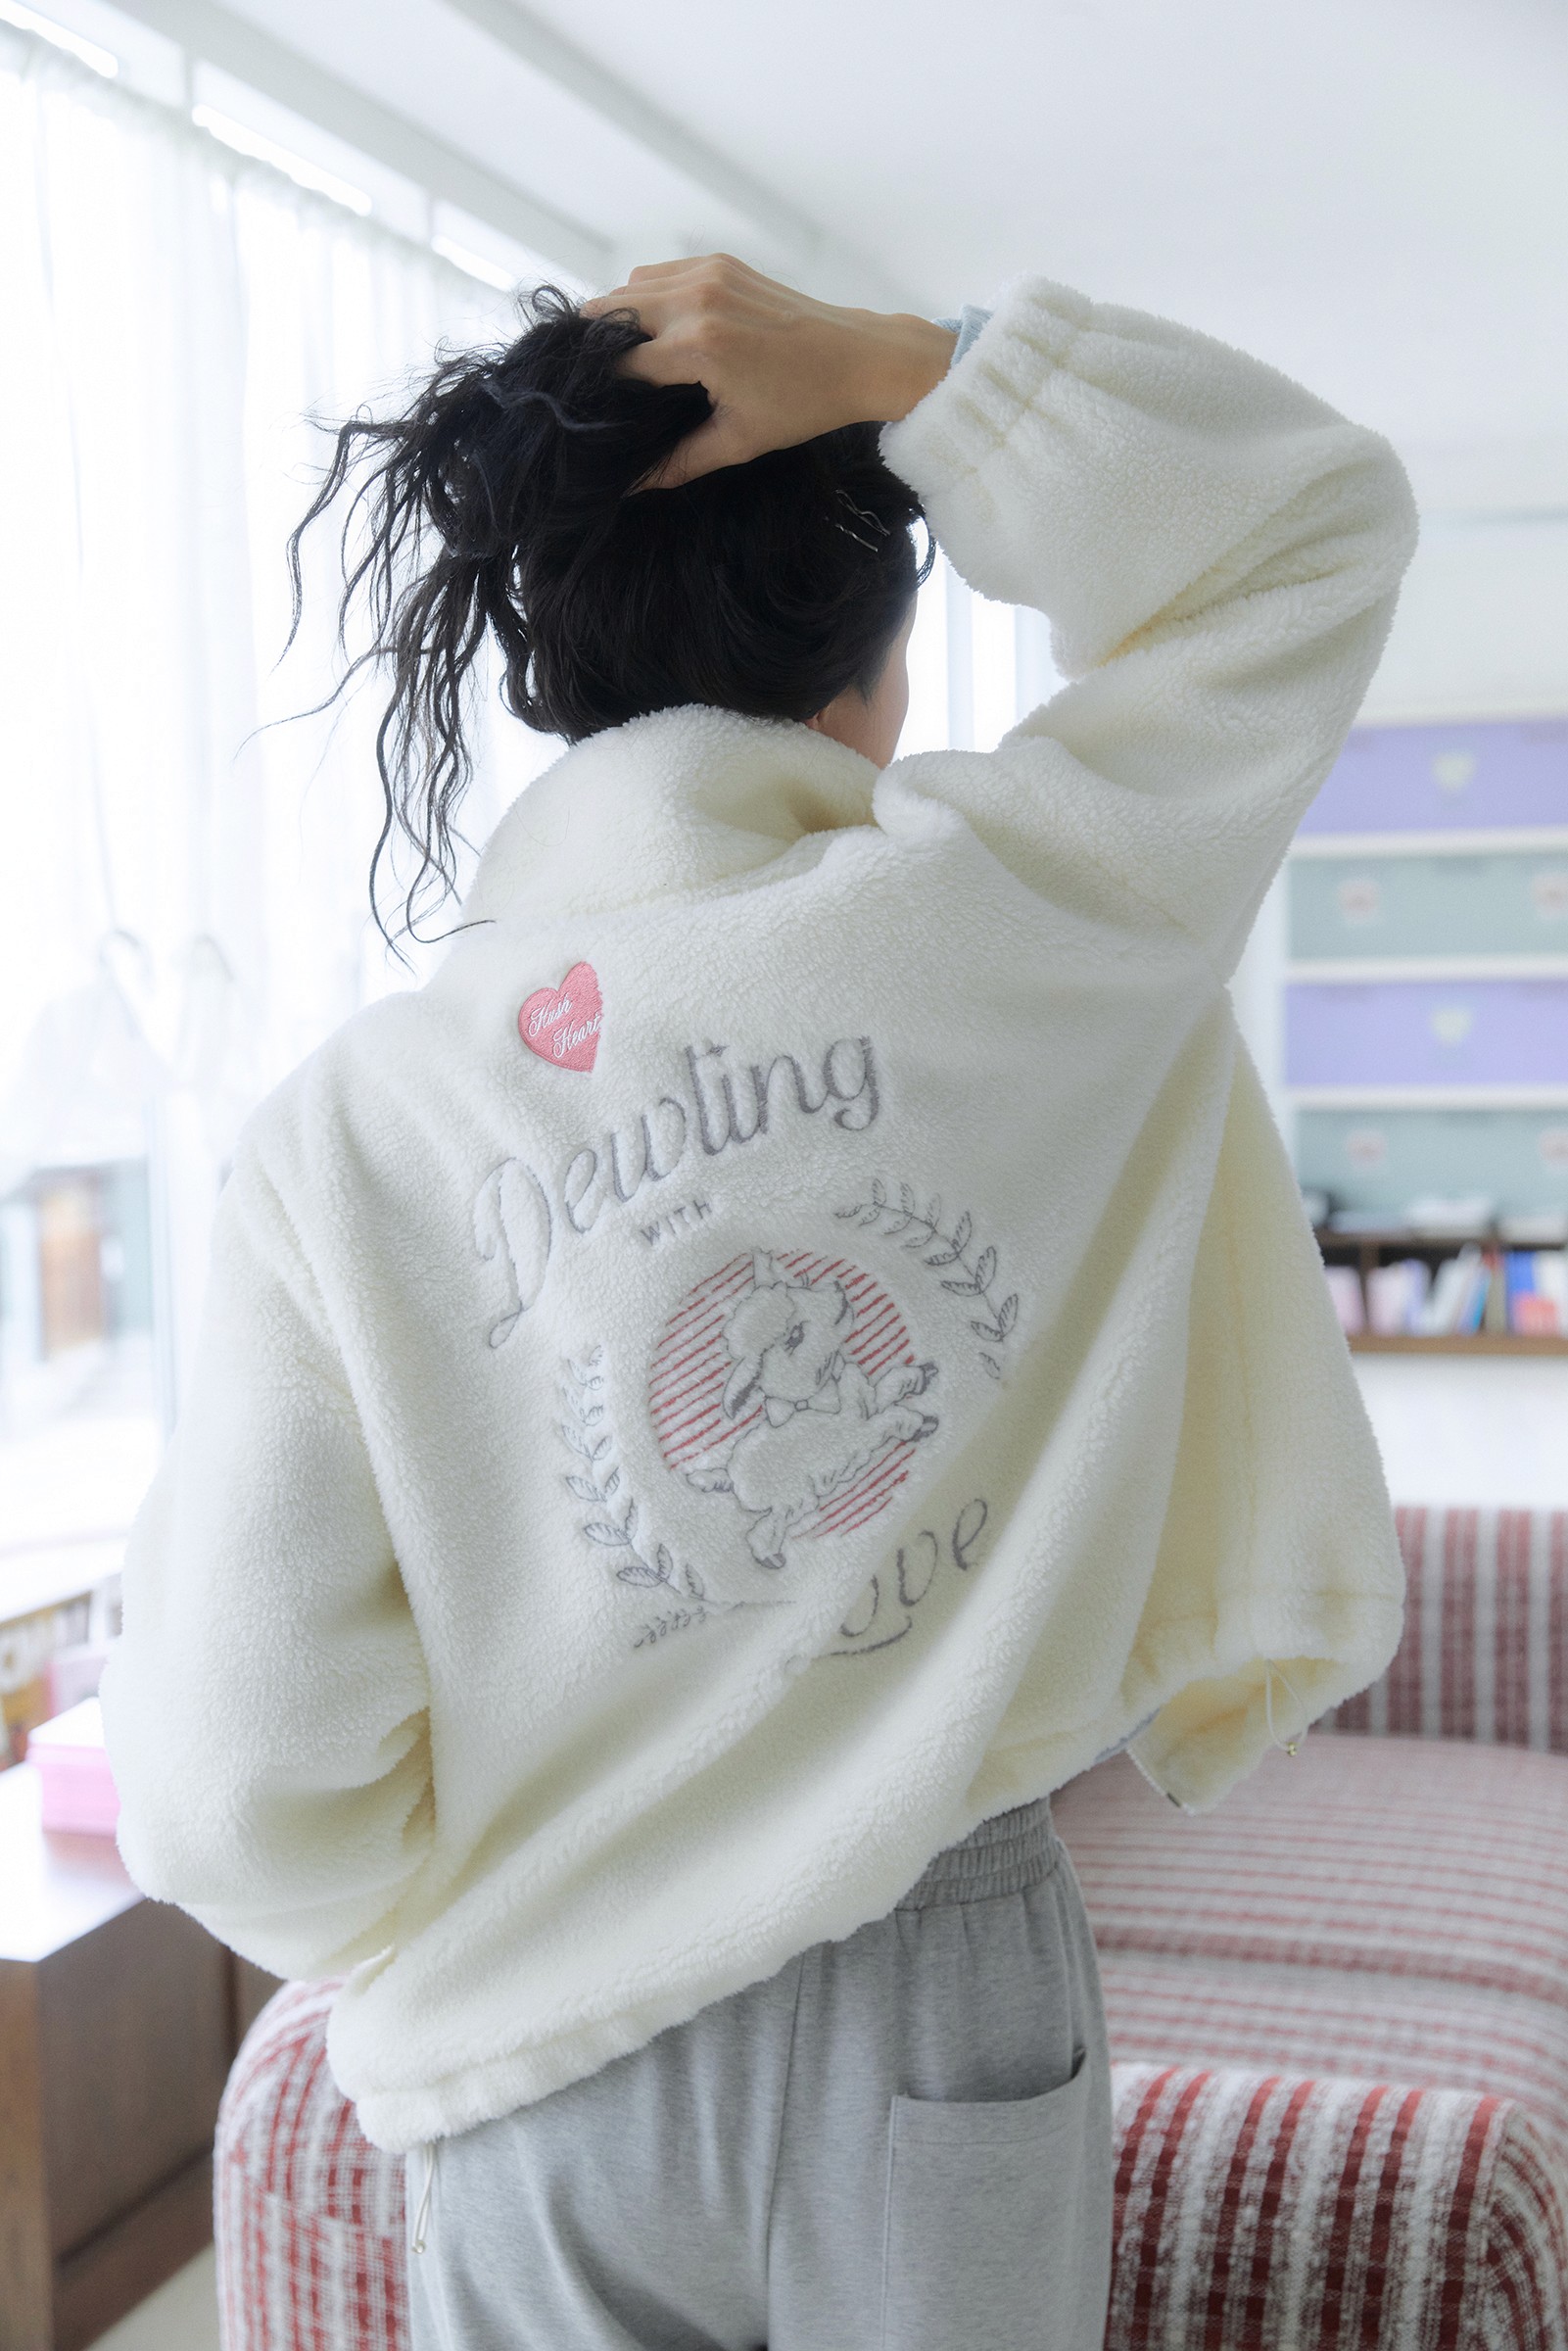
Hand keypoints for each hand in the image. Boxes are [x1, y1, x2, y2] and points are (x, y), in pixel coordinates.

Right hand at [580, 254, 956, 488]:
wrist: (857, 357)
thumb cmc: (804, 403)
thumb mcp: (740, 440)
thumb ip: (679, 461)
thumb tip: (634, 487)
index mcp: (697, 346)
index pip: (621, 362)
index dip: (604, 387)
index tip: (598, 407)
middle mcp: (696, 300)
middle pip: (611, 312)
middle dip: (597, 344)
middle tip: (597, 378)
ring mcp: (709, 274)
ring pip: (631, 286)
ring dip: (619, 316)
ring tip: (625, 354)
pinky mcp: (721, 263)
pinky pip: (662, 273)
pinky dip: (649, 296)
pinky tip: (657, 328)